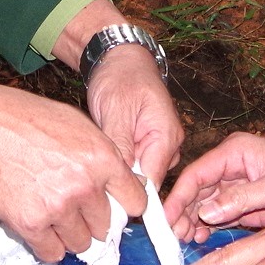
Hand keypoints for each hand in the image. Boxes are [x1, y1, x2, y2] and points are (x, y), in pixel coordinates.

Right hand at [0, 61, 148, 263]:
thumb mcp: (77, 125)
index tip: (115, 208)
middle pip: (106, 227)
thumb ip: (102, 156)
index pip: (136, 202)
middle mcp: (85, 186)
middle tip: (72, 207)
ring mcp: (58, 208)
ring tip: (51, 215)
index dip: (125, 206)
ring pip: (80, 244)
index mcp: (102, 158)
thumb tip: (120, 184)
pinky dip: (46, 245)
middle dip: (92, 220)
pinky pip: (51, 253)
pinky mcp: (30, 224)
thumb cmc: (25, 119)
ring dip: (69, 235)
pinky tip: (38, 226)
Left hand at [82, 44, 183, 186]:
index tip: (108, 205)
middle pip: (146, 181)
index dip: (132, 196)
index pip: (153, 182)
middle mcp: (169, 144)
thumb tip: (124, 181)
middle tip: (96, 173)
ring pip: (138, 173)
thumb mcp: (116, 111)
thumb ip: (122, 146)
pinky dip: (119, 160)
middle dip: (122, 181)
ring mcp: (159, 144)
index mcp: (166, 136)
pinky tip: (106, 148)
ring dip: (119, 169)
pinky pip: (134, 162)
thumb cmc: (120, 77)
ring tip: (100, 154)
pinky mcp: (147, 143)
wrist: (120, 59)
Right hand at [166, 131, 264, 241]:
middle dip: (183, 213)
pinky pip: (221, 218)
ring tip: (186, 242)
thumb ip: (241, 199)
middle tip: (174, 238)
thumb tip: (205, 212)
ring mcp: (239, 188)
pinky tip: (202, 242)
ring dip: (194, 223)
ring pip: (206, 206)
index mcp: (236, 152)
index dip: (178, 196)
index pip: (197, 173)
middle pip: (197, 191)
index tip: (165, 220)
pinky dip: (209, 229)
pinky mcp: (248, 206)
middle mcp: (233, 168)